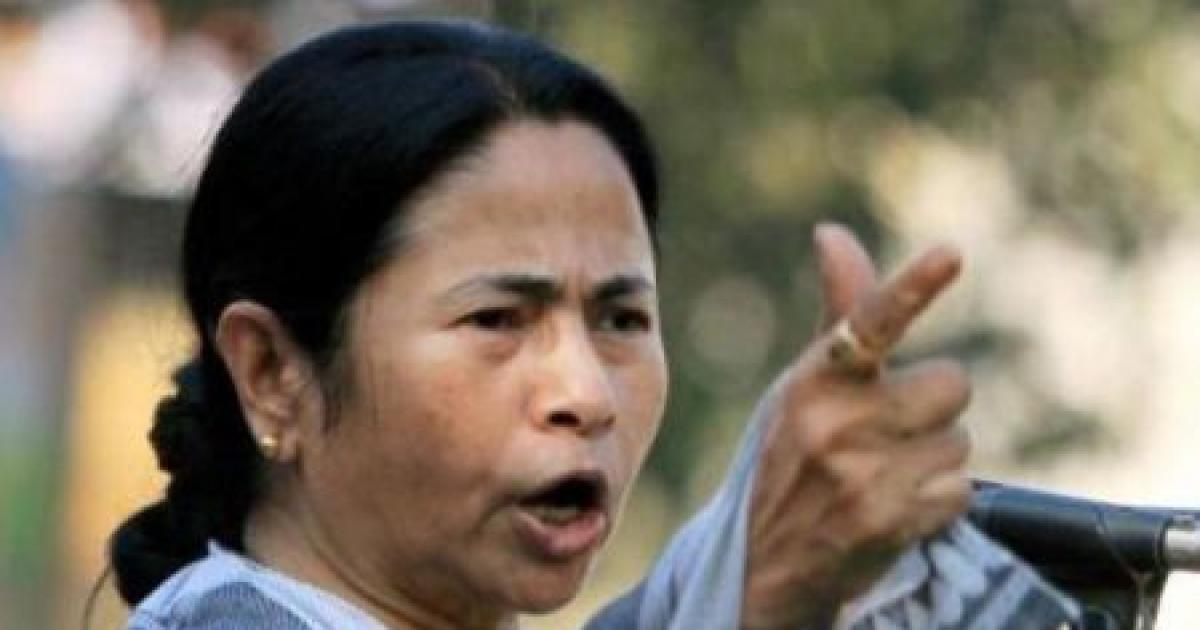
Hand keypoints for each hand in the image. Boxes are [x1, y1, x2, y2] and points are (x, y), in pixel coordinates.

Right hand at [741, 224, 971, 628]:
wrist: (766, 562)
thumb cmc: (790, 454)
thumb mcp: (802, 382)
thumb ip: (840, 311)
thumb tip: (831, 231)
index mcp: (815, 379)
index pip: (871, 321)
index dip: (913, 286)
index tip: (950, 253)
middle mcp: (839, 423)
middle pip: (951, 384)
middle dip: (931, 406)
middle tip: (887, 429)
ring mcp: (867, 476)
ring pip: (960, 440)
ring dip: (933, 456)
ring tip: (884, 473)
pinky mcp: (894, 523)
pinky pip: (961, 490)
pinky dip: (936, 500)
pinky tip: (894, 506)